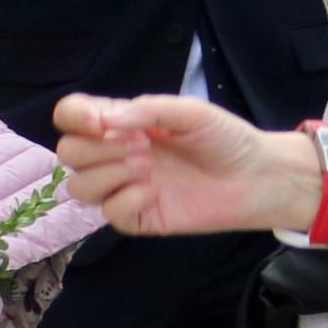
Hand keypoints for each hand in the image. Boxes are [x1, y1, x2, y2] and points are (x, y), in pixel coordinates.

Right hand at [53, 94, 314, 237]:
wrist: (259, 177)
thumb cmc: (227, 139)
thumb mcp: (191, 113)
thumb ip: (147, 110)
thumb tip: (104, 121)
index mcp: (124, 124)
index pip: (72, 116)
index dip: (74, 117)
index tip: (100, 124)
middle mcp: (117, 155)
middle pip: (68, 152)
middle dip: (97, 149)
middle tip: (142, 147)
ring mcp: (125, 187)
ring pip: (79, 186)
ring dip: (108, 175)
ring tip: (148, 169)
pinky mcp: (137, 217)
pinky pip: (108, 213)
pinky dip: (126, 201)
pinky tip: (154, 193)